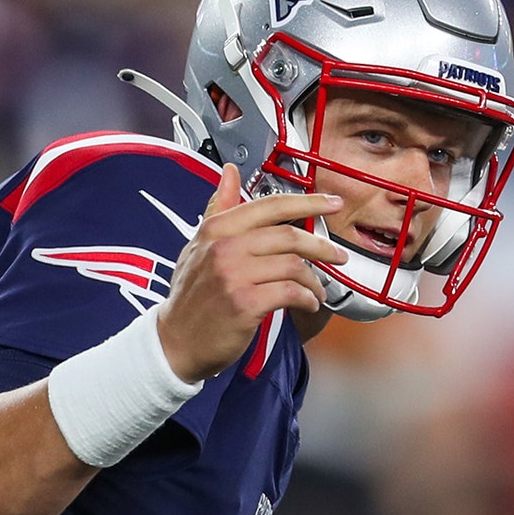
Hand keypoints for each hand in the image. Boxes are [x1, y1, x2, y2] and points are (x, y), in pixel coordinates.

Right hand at [156, 164, 346, 381]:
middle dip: (322, 246)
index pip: (271, 206)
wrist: (175, 342)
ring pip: (293, 266)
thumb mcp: (198, 245)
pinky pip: (291, 292)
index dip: (308, 201)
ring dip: (314, 280)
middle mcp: (224, 247)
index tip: (332, 203)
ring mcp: (234, 275)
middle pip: (289, 236)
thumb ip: (220, 207)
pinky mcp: (245, 303)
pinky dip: (307, 298)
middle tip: (338, 255)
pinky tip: (307, 303)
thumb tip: (230, 172)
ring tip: (317, 290)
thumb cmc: (191, 297)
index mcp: (217, 228)